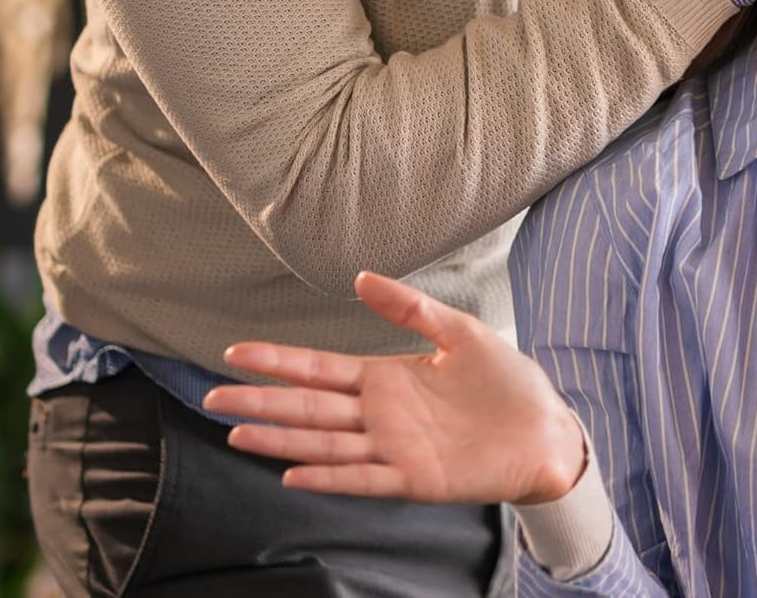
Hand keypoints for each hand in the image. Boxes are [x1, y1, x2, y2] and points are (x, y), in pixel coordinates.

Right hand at [202, 272, 583, 504]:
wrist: (545, 429)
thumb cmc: (505, 381)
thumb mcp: (459, 331)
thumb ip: (410, 308)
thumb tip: (360, 277)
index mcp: (388, 377)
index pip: (321, 369)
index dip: (279, 361)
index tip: (236, 352)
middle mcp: (381, 415)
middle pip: (310, 408)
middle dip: (261, 401)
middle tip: (212, 397)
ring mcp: (394, 449)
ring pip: (324, 444)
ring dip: (280, 439)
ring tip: (236, 432)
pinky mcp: (414, 479)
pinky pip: (363, 479)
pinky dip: (328, 477)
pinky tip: (293, 471)